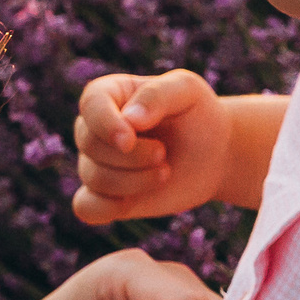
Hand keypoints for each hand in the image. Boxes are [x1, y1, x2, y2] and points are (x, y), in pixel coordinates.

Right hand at [72, 70, 233, 223]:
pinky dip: (104, 208)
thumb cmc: (198, 115)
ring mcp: (96, 162)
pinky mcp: (105, 195)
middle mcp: (94, 128)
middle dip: (132, 156)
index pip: (91, 105)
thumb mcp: (187, 90)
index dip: (105, 125)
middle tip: (164, 154)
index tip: (129, 140)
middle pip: (90, 144)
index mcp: (109, 94)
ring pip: (94, 177)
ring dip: (134, 180)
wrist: (213, 153)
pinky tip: (130, 204)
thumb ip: (156, 95)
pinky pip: (86, 207)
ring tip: (165, 171)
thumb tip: (128, 119)